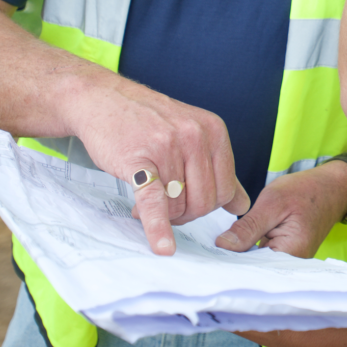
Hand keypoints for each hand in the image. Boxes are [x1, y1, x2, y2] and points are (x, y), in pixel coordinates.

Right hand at [66, 83, 250, 256]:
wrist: (104, 100)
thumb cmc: (148, 122)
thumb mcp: (192, 134)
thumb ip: (218, 169)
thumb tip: (242, 205)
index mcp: (214, 131)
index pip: (225, 191)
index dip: (206, 207)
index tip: (186, 203)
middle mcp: (195, 135)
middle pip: (204, 202)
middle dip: (185, 214)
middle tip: (165, 207)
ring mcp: (168, 146)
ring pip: (178, 206)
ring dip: (162, 215)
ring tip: (145, 202)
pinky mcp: (139, 160)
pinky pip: (155, 202)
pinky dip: (158, 227)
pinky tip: (163, 246)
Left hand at [215, 160, 346, 255]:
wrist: (332, 187)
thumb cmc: (306, 190)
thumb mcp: (273, 202)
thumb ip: (248, 227)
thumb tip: (222, 246)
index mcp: (291, 254)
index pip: (251, 268)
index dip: (228, 263)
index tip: (206, 259)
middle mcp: (291, 265)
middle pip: (253, 270)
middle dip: (231, 261)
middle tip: (205, 254)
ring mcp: (289, 262)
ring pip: (256, 264)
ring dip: (239, 255)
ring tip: (217, 250)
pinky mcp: (285, 255)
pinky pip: (262, 258)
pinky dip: (249, 251)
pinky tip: (234, 244)